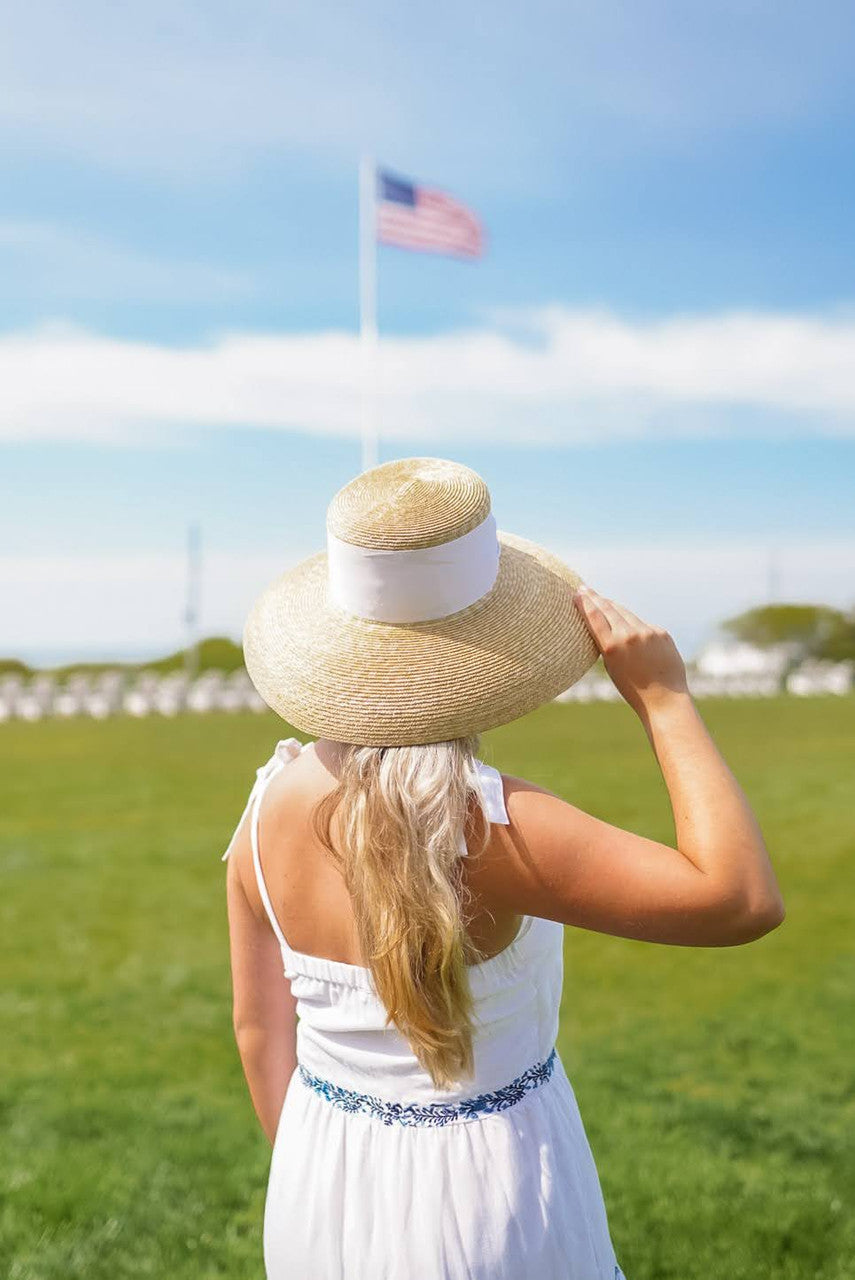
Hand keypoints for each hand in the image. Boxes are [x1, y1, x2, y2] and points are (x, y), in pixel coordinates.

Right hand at [574, 586, 688, 718]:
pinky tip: (630, 628)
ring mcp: (648, 632)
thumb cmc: (633, 689)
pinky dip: (635, 624)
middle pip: (609, 609)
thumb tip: (607, 623)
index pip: (594, 617)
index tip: (577, 593)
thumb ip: (608, 644)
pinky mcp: (661, 633)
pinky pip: (643, 624)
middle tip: (585, 589)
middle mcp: (629, 635)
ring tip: (604, 601)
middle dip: (596, 598)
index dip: (584, 603)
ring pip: (626, 613)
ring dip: (614, 607)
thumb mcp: (611, 667)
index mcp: (612, 647)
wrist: (665, 698)